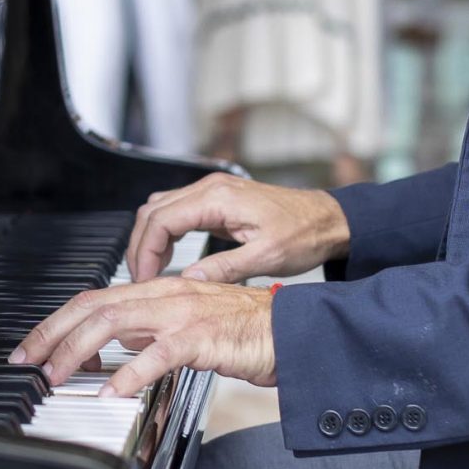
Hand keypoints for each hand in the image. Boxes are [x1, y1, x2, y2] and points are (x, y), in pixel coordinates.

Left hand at [9, 278, 276, 396]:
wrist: (296, 331)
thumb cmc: (248, 333)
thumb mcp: (190, 327)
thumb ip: (154, 333)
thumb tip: (119, 347)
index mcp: (160, 293)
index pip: (95, 299)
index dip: (58, 321)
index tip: (34, 347)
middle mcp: (166, 296)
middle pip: (93, 306)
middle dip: (52, 333)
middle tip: (27, 361)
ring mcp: (183, 314)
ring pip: (114, 322)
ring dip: (77, 350)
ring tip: (56, 376)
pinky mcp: (202, 337)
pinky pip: (157, 354)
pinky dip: (129, 373)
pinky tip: (111, 392)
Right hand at [125, 170, 349, 283]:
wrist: (329, 219)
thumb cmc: (305, 233)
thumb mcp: (267, 257)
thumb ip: (225, 268)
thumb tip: (189, 280)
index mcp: (219, 198)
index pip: (161, 220)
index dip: (146, 251)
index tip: (144, 278)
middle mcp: (211, 188)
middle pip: (153, 211)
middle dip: (140, 245)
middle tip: (140, 278)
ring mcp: (213, 192)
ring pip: (161, 208)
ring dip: (150, 238)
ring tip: (149, 270)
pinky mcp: (217, 200)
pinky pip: (177, 211)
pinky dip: (165, 233)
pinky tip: (167, 255)